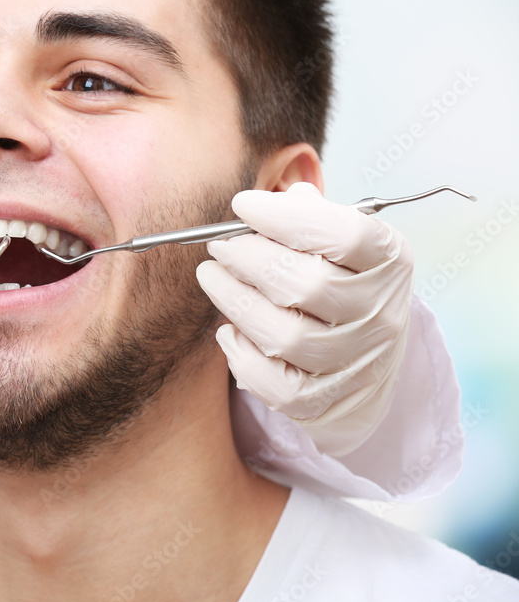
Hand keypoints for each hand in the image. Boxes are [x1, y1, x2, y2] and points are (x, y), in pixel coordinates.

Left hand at [196, 182, 412, 456]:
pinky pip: (272, 383)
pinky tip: (227, 330)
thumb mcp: (341, 245)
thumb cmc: (340, 286)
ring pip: (284, 336)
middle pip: (307, 285)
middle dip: (249, 259)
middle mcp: (381, 314)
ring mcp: (356, 363)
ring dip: (235, 302)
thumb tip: (275, 199)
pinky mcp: (325, 402)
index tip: (242, 204)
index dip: (286, 218)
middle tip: (218, 246)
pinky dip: (241, 355)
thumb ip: (311, 218)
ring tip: (211, 277)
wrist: (366, 369)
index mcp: (389, 261)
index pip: (345, 235)